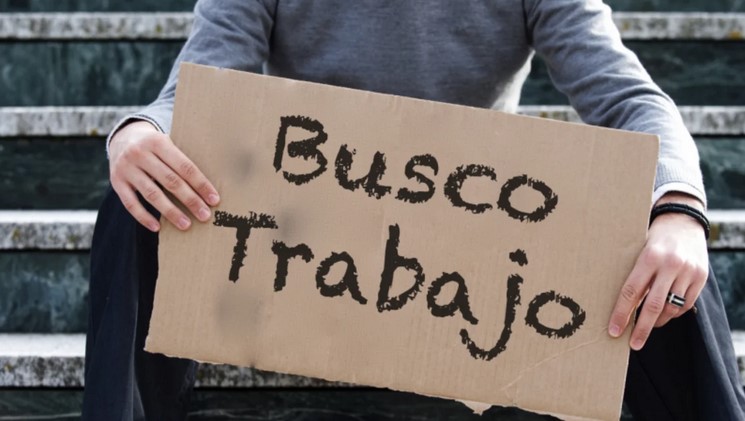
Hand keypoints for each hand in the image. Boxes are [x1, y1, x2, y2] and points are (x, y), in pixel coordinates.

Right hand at [109, 120, 219, 231]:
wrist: (122, 138)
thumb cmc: (155, 145)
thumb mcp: (167, 143)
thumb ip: (181, 159)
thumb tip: (207, 186)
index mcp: (158, 142)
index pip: (184, 167)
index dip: (201, 184)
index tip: (214, 200)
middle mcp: (140, 153)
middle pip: (170, 181)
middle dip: (190, 200)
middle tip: (205, 215)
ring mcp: (126, 168)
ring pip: (151, 194)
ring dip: (171, 212)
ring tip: (186, 225)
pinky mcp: (116, 182)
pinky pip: (130, 203)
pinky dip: (144, 217)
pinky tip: (157, 227)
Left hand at [607, 193, 707, 349]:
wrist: (683, 221)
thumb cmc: (652, 238)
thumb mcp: (637, 250)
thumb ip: (632, 274)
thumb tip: (618, 306)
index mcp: (648, 257)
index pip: (631, 292)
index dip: (621, 314)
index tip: (614, 331)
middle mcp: (670, 265)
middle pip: (653, 306)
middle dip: (641, 329)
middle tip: (633, 344)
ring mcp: (688, 272)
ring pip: (671, 308)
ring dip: (657, 321)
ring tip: (647, 326)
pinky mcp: (701, 277)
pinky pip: (685, 305)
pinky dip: (673, 313)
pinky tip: (664, 314)